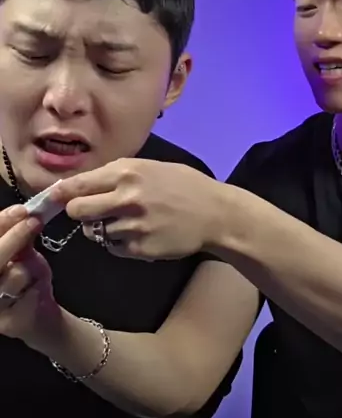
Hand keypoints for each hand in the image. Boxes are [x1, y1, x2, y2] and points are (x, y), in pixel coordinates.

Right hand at [0, 206, 56, 341]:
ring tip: (34, 270)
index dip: (0, 223)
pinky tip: (35, 287)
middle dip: (14, 237)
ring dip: (29, 268)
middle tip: (33, 222)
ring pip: (11, 276)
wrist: (37, 314)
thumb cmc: (24, 278)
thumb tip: (26, 211)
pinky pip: (24, 296)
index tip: (21, 210)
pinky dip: (35, 286)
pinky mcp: (3, 322)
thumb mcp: (21, 253)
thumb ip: (18, 235)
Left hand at [53, 158, 222, 261]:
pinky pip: (113, 248)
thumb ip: (116, 175)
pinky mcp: (140, 249)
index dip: (59, 194)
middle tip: (92, 212)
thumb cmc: (183, 185)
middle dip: (80, 212)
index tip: (50, 200)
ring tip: (128, 221)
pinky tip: (140, 233)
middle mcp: (126, 198)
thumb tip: (80, 184)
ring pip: (95, 232)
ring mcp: (133, 226)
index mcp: (127, 173)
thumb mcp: (150, 168)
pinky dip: (120, 243)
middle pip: (78, 211)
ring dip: (103, 228)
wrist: (216, 214)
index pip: (78, 185)